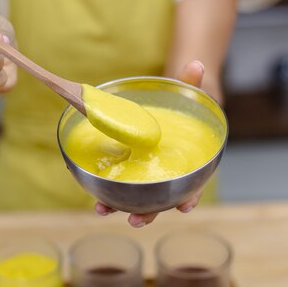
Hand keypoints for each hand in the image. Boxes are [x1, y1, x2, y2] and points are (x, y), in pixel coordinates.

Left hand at [94, 60, 205, 227]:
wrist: (169, 103)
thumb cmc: (184, 102)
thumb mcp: (189, 92)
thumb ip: (192, 82)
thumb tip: (196, 65)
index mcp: (188, 161)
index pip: (194, 185)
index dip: (190, 198)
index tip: (185, 207)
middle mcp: (166, 172)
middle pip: (160, 199)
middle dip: (147, 213)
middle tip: (134, 221)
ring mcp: (146, 172)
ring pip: (135, 196)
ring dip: (118, 206)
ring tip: (101, 210)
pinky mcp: (128, 166)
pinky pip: (117, 181)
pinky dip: (105, 188)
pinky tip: (91, 192)